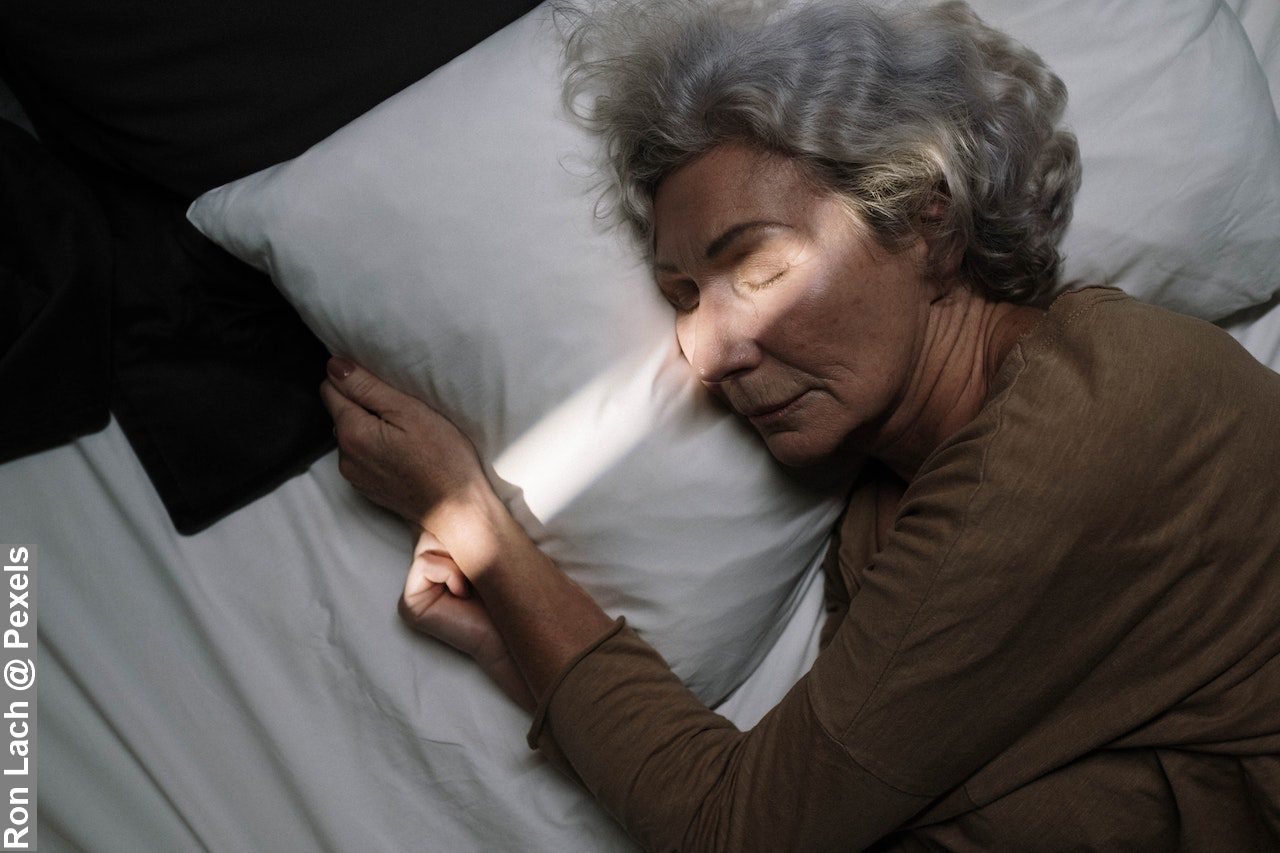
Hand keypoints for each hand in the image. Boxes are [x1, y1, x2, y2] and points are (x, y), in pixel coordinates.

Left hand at [319, 356, 491, 533]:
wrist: (457, 510)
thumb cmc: (443, 457)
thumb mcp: (409, 411)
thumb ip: (367, 387)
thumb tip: (334, 365)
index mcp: (352, 432)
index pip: (330, 388)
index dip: (354, 380)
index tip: (383, 387)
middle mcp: (344, 456)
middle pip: (340, 412)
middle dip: (363, 405)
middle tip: (402, 411)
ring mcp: (353, 476)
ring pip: (351, 435)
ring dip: (370, 428)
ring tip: (405, 434)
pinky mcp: (365, 488)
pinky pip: (361, 456)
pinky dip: (376, 449)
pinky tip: (403, 453)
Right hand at [399, 529, 535, 712]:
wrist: (514, 630)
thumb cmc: (507, 589)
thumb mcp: (485, 546)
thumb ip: (464, 525)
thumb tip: (450, 491)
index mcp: (438, 558)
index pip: (438, 521)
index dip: (461, 526)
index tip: (481, 544)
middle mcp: (422, 574)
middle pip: (431, 527)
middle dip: (459, 540)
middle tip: (479, 567)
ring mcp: (414, 590)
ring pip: (427, 542)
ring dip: (459, 559)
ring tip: (473, 583)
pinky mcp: (410, 605)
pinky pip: (425, 563)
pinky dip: (450, 573)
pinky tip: (463, 594)